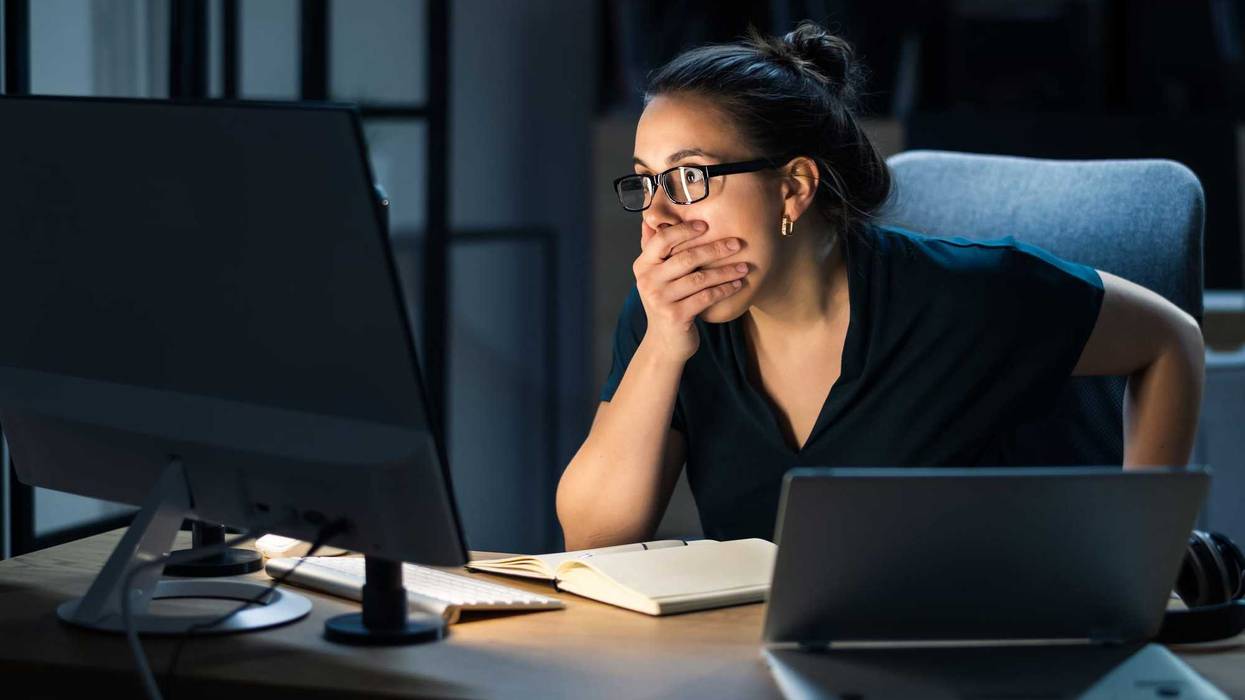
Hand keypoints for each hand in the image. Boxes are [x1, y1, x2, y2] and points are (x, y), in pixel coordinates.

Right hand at [632, 219, 747, 361]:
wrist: (664, 342)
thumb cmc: (665, 303)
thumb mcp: (655, 276)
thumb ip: (653, 250)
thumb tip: (649, 220)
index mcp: (642, 266)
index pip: (662, 239)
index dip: (685, 230)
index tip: (707, 226)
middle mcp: (647, 281)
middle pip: (686, 258)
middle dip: (715, 249)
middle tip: (737, 244)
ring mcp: (660, 300)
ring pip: (699, 278)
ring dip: (725, 271)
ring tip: (744, 267)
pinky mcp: (675, 316)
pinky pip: (706, 297)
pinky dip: (724, 290)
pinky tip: (737, 285)